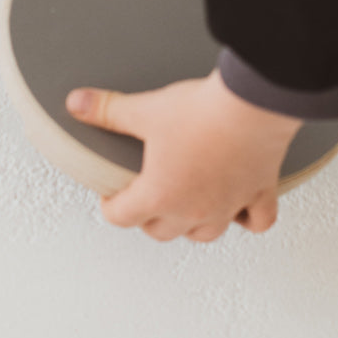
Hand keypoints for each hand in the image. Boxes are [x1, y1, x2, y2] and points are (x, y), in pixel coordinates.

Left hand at [65, 68, 302, 241]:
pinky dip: (247, 219)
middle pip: (161, 231)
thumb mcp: (146, 109)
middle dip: (147, 216)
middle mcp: (194, 210)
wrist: (253, 103)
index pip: (122, 217)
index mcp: (160, 195)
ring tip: (184, 206)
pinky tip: (240, 209)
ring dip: (191, 224)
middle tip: (143, 197)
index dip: (111, 205)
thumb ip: (108, 110)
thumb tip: (78, 104)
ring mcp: (228, 206)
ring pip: (204, 233)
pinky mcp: (258, 194)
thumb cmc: (203, 112)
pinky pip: (256, 221)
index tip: (112, 195)